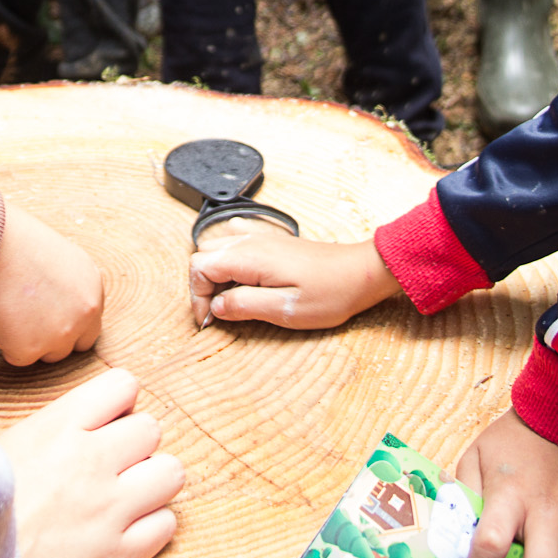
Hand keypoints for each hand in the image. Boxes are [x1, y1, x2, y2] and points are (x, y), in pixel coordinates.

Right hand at [0, 203, 103, 365]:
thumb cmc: (14, 242)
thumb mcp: (59, 257)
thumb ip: (69, 286)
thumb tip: (59, 305)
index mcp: (92, 288)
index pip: (90, 322)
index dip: (68, 322)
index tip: (50, 317)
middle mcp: (84, 314)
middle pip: (75, 345)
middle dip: (54, 338)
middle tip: (28, 321)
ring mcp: (59, 335)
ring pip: (47, 354)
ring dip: (30, 341)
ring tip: (10, 310)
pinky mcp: (30, 350)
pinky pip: (17, 357)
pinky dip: (5, 343)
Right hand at [0, 368, 183, 557]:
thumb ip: (41, 428)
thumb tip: (61, 417)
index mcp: (59, 427)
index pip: (122, 386)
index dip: (117, 403)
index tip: (104, 422)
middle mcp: (91, 462)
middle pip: (151, 428)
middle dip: (135, 445)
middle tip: (112, 466)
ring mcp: (109, 510)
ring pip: (170, 472)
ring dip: (151, 483)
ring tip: (125, 497)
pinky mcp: (118, 556)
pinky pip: (166, 525)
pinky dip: (151, 527)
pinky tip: (124, 533)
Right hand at [187, 229, 401, 328]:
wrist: (360, 272)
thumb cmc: (330, 292)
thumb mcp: (286, 310)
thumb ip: (245, 306)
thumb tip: (216, 308)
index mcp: (250, 257)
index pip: (199, 266)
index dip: (197, 296)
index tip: (209, 319)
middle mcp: (251, 241)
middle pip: (203, 254)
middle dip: (202, 285)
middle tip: (218, 312)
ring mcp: (261, 238)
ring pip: (217, 247)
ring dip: (215, 274)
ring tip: (232, 300)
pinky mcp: (272, 242)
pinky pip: (236, 243)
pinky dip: (230, 261)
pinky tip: (243, 280)